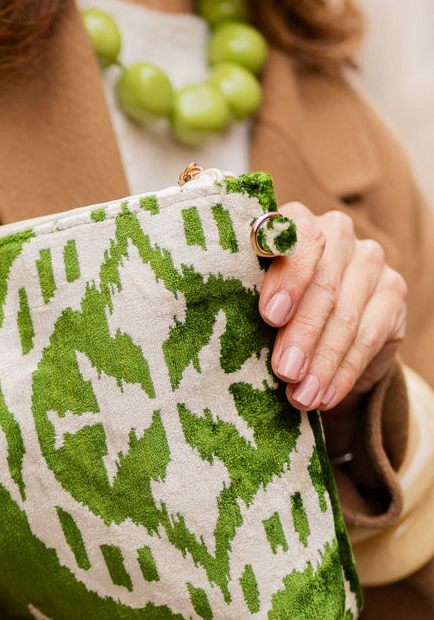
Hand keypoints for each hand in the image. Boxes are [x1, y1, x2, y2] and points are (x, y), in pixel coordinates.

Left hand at [259, 204, 407, 427]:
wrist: (325, 342)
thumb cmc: (273, 317)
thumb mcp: (255, 306)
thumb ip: (247, 302)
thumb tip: (227, 332)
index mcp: (292, 223)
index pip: (293, 237)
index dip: (285, 277)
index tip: (271, 316)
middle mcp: (334, 233)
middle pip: (322, 282)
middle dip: (301, 332)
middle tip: (285, 371)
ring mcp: (367, 259)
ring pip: (345, 313)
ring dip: (322, 361)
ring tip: (301, 396)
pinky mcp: (393, 290)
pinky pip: (369, 336)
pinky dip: (344, 371)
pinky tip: (325, 395)